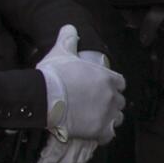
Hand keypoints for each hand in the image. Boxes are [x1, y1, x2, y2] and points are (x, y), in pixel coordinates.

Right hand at [36, 25, 125, 141]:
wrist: (43, 98)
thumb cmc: (54, 75)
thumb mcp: (62, 52)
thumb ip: (68, 39)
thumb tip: (69, 27)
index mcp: (108, 78)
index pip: (120, 83)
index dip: (112, 86)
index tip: (102, 88)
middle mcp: (111, 96)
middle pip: (119, 101)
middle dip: (111, 103)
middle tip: (96, 105)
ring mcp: (107, 114)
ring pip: (117, 118)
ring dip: (110, 118)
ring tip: (96, 119)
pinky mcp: (99, 131)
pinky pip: (109, 135)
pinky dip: (104, 135)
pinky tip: (95, 133)